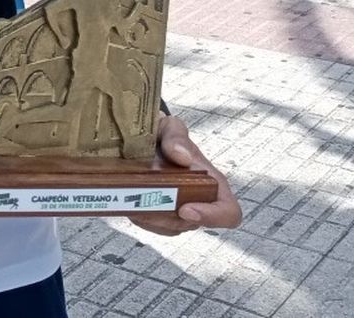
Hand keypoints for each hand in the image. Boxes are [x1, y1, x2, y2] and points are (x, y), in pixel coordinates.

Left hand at [129, 114, 241, 235]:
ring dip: (147, 213)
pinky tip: (125, 194)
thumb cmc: (163, 135)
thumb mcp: (169, 127)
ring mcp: (176, 212)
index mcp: (212, 183)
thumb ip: (176, 136)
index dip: (212, 217)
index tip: (185, 209)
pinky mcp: (155, 215)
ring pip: (165, 226)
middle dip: (165, 214)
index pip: (228, 213)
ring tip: (131, 190)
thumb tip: (182, 157)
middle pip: (187, 224)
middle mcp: (198, 201)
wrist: (140, 138)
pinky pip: (148, 224)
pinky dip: (136, 212)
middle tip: (142, 195)